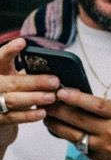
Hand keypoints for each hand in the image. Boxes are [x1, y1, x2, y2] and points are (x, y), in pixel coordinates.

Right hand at [0, 37, 60, 151]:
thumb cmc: (13, 93)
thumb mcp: (16, 78)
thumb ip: (29, 72)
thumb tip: (56, 69)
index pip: (1, 58)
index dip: (10, 50)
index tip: (23, 43)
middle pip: (12, 82)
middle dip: (35, 82)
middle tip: (55, 81)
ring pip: (13, 99)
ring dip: (34, 98)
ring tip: (51, 97)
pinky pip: (14, 117)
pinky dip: (29, 115)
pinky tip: (42, 113)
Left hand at [45, 86, 110, 159]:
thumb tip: (87, 104)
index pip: (95, 104)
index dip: (75, 97)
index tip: (61, 91)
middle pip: (78, 119)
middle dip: (59, 109)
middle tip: (46, 101)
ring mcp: (106, 148)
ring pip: (74, 135)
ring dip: (57, 125)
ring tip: (47, 117)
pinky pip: (81, 147)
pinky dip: (70, 139)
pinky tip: (62, 132)